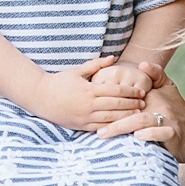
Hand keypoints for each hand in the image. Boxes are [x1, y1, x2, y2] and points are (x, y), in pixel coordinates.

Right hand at [27, 56, 147, 131]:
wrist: (40, 97)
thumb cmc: (59, 82)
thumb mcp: (78, 71)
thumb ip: (96, 64)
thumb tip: (113, 58)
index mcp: (89, 89)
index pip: (115, 90)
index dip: (130, 91)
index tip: (141, 91)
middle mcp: (88, 104)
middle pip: (116, 104)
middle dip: (131, 104)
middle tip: (144, 103)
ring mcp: (84, 116)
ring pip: (110, 118)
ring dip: (126, 116)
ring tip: (138, 115)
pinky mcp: (80, 126)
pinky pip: (100, 127)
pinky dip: (113, 126)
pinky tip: (122, 125)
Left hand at [96, 62, 184, 162]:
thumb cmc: (178, 109)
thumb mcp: (168, 87)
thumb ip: (156, 74)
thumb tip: (142, 63)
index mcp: (153, 98)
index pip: (130, 98)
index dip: (114, 103)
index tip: (95, 109)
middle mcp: (159, 109)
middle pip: (134, 112)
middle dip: (114, 121)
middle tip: (97, 129)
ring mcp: (166, 123)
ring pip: (144, 123)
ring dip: (125, 127)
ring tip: (107, 133)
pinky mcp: (174, 136)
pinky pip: (162, 134)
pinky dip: (150, 135)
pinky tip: (137, 137)